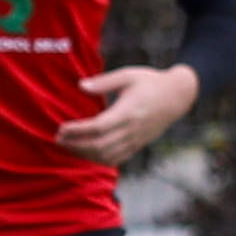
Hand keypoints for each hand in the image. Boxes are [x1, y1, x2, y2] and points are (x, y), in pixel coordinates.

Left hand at [53, 63, 197, 165]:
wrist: (178, 96)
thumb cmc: (151, 81)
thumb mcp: (128, 75)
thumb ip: (104, 82)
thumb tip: (80, 86)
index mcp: (127, 112)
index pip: (98, 127)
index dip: (78, 131)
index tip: (62, 128)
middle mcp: (131, 130)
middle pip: (99, 146)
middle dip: (76, 145)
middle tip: (58, 139)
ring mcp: (135, 140)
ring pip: (106, 156)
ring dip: (84, 154)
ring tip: (67, 146)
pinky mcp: (138, 145)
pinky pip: (116, 159)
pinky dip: (98, 160)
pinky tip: (85, 153)